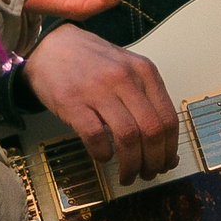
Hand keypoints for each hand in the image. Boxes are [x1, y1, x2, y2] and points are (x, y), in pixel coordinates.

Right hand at [22, 24, 180, 184]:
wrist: (50, 45)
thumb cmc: (90, 62)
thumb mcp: (127, 70)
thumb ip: (146, 102)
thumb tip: (165, 147)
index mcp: (144, 72)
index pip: (168, 118)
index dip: (170, 149)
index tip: (166, 163)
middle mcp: (125, 79)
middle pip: (151, 131)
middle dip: (153, 161)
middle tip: (148, 174)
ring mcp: (98, 90)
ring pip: (128, 138)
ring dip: (131, 164)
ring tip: (128, 174)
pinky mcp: (73, 102)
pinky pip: (95, 137)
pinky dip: (102, 154)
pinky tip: (103, 156)